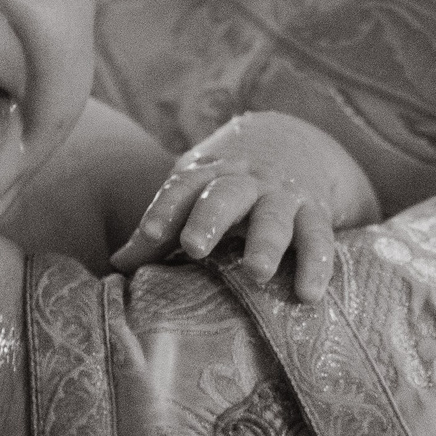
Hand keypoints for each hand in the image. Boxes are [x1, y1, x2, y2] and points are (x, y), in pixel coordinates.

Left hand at [109, 112, 376, 298]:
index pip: (182, 187)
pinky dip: (317, 265)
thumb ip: (158, 232)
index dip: (163, 209)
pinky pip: (319, 238)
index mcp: (208, 175)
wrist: (294, 141)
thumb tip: (116, 265)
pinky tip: (309, 294)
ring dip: (266, 243)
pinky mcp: (316, 214)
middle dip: (209, 218)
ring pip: (275, 217)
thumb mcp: (192, 197)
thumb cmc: (226, 186)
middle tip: (194, 246)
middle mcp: (245, 183)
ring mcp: (283, 197)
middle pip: (226, 195)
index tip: (147, 236)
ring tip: (257, 272)